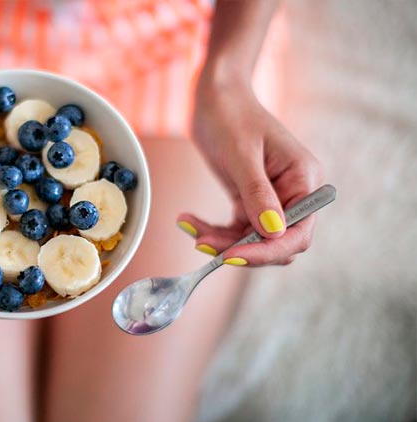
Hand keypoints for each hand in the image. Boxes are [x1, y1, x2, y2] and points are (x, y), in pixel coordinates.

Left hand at [178, 75, 322, 265]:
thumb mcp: (241, 155)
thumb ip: (258, 194)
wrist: (214, 95)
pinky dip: (213, 231)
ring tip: (189, 226)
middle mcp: (294, 192)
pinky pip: (236, 229)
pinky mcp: (250, 199)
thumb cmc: (230, 114)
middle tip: (201, 242)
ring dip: (220, 241)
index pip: (297, 233)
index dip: (267, 251)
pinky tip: (188, 221)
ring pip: (252, 240)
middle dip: (239, 248)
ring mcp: (272, 198)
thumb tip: (273, 234)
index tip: (231, 255)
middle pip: (276, 243)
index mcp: (304, 179)